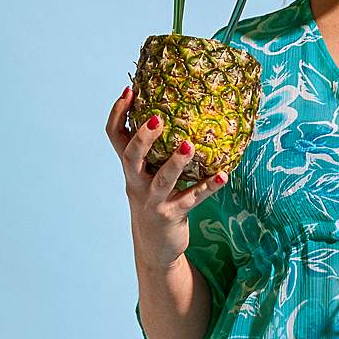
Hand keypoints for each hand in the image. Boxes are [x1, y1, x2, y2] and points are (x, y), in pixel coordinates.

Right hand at [104, 85, 226, 269]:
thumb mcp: (146, 176)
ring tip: (189, 146)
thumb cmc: (155, 201)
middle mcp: (136, 183)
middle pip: (131, 157)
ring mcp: (153, 201)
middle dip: (142, 138)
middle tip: (155, 118)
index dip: (118, 114)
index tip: (130, 90)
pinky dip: (208, 187)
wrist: (154, 248)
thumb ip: (152, 150)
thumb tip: (170, 110)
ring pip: (162, 180)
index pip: (115, 137)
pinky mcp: (172, 216)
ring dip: (176, 162)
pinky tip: (223, 175)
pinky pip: (193, 199)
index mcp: (130, 168)